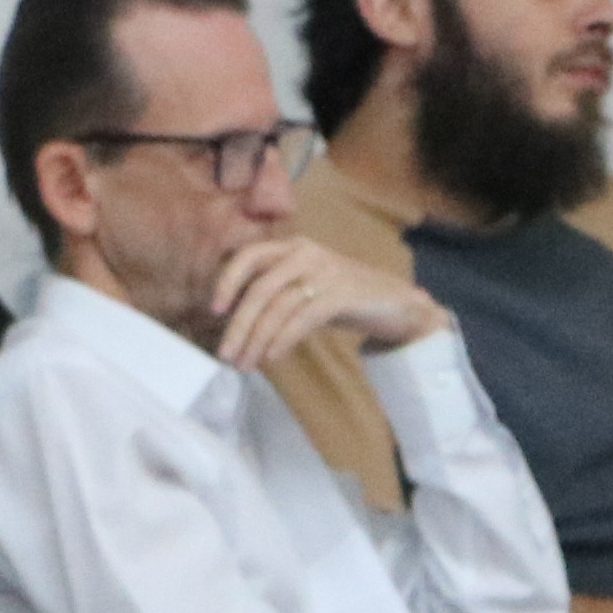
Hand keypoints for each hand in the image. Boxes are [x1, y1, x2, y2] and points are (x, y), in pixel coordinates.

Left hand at [205, 235, 449, 374]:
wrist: (397, 303)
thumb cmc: (346, 299)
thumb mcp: (306, 288)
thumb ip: (276, 295)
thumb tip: (237, 323)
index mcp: (294, 247)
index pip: (250, 256)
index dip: (228, 281)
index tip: (214, 310)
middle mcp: (307, 253)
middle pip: (260, 288)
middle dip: (239, 325)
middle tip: (226, 355)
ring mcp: (326, 271)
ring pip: (279, 307)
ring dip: (258, 340)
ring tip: (246, 364)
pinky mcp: (342, 293)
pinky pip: (302, 318)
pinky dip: (283, 340)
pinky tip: (273, 357)